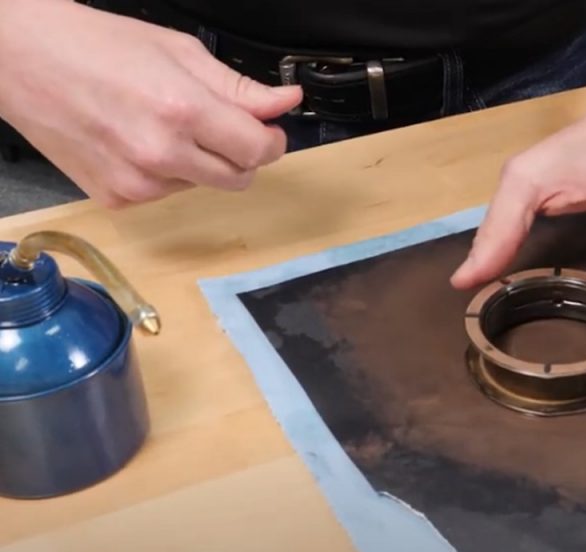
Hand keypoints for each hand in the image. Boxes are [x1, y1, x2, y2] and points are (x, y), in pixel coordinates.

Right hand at [0, 0, 301, 207]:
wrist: (20, 59)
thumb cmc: (94, 46)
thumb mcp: (179, 51)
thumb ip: (239, 88)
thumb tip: (285, 103)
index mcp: (182, 111)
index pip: (258, 150)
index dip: (270, 140)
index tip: (266, 129)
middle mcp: (161, 154)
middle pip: (239, 178)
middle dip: (240, 154)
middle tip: (218, 125)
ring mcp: (137, 183)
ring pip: (202, 185)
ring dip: (199, 162)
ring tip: (161, 123)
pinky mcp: (116, 199)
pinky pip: (166, 194)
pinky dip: (165, 173)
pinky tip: (136, 141)